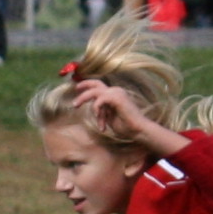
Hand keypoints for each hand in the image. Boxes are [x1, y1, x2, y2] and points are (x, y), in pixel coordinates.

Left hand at [60, 76, 177, 155]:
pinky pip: (100, 99)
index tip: (77, 89)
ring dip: (84, 98)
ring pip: (95, 91)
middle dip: (83, 86)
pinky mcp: (117, 98)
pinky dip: (96, 107)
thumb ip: (103, 111)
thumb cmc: (126, 126)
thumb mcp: (110, 117)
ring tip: (75, 105)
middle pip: (95, 83)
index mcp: (114, 94)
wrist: (138, 130)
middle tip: (73, 91)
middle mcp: (116, 91)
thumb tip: (95, 109)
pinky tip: (97, 115)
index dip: (88, 84)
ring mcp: (117, 93)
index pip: (99, 85)